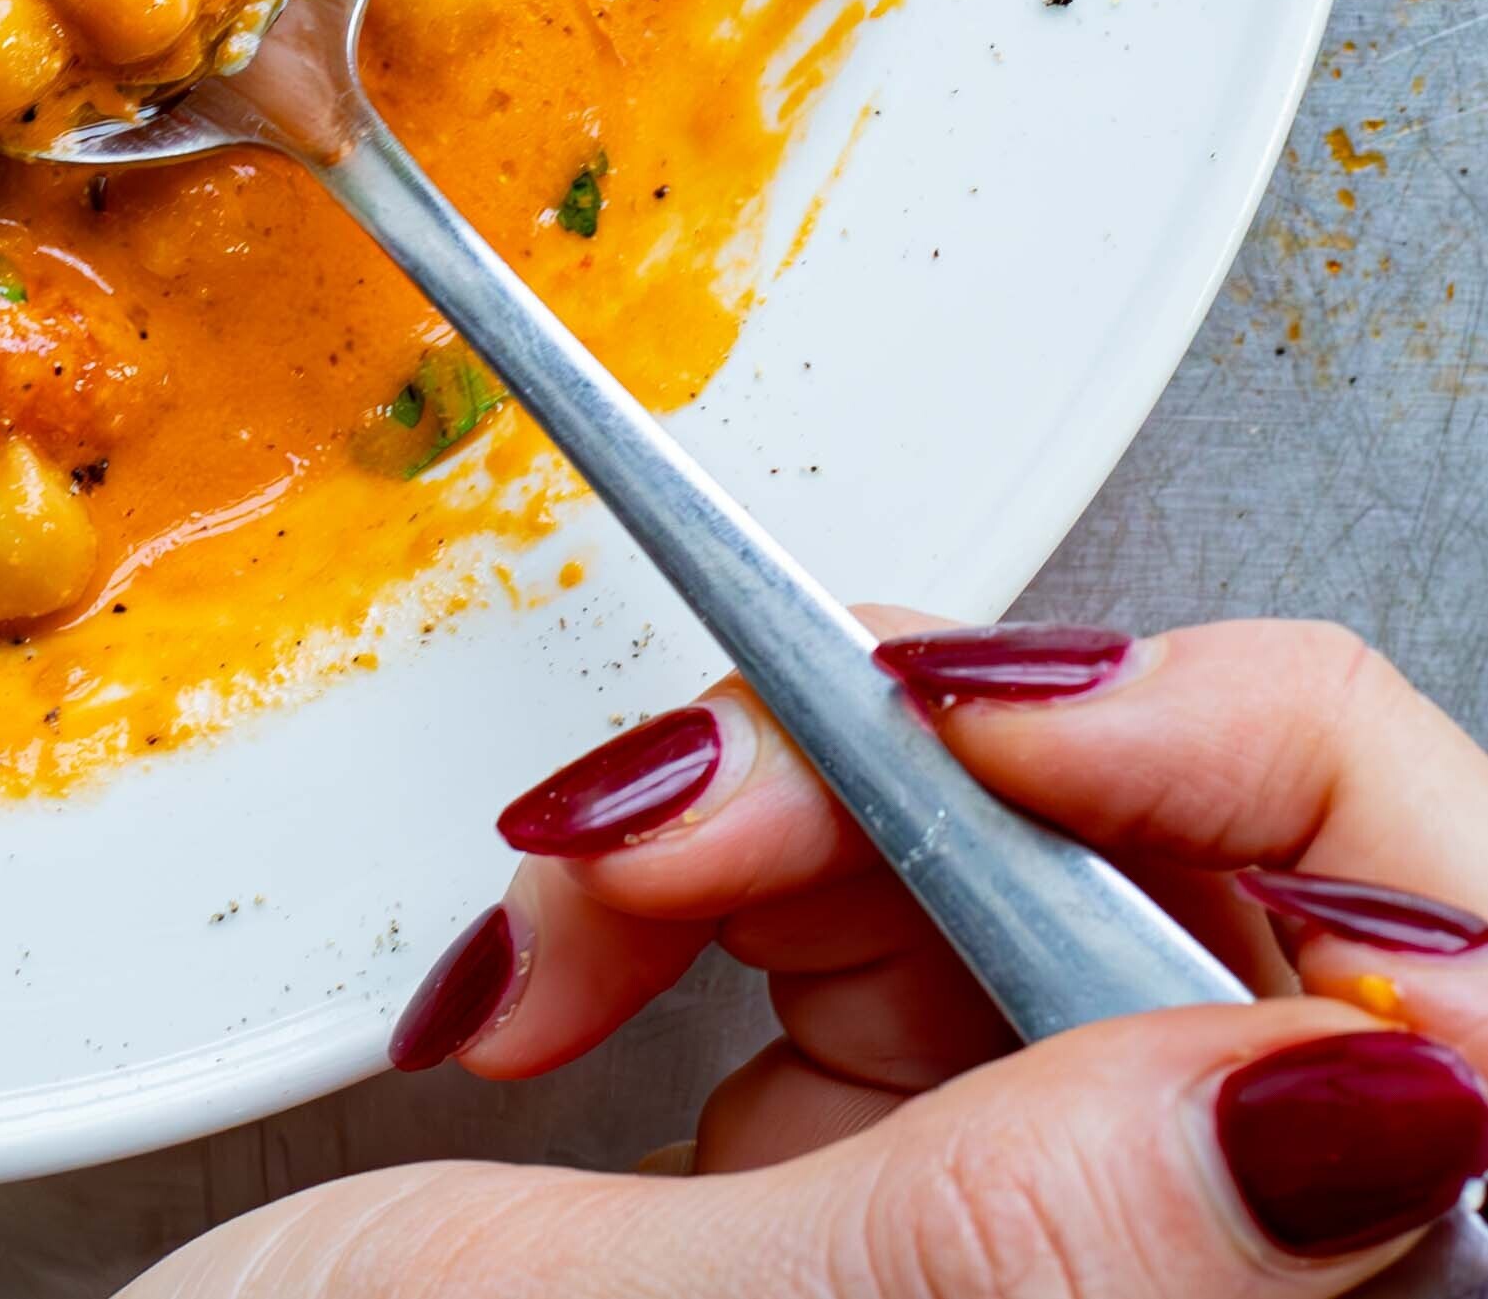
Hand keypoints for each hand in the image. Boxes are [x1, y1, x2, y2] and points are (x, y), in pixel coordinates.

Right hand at [125, 616, 1487, 1295]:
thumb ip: (1013, 1246)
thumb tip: (1384, 1093)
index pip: (1460, 1033)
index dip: (1281, 805)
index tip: (1003, 712)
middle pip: (1231, 911)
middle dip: (943, 782)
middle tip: (726, 778)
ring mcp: (1043, 1239)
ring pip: (1028, 875)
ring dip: (768, 817)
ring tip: (569, 892)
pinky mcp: (903, 1162)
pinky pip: (880, 911)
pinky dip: (699, 875)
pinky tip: (561, 953)